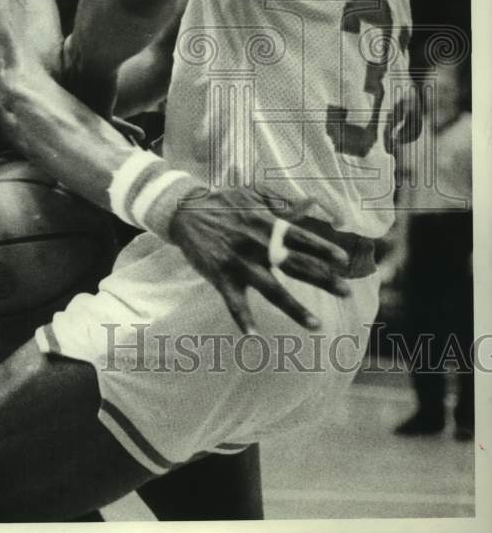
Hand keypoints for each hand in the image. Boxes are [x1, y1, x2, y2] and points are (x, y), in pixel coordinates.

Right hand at [169, 189, 350, 333]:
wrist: (185, 212)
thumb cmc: (225, 203)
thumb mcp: (254, 194)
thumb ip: (283, 200)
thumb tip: (313, 202)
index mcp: (267, 223)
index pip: (301, 237)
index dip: (323, 248)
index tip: (344, 260)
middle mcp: (257, 244)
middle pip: (294, 264)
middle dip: (322, 278)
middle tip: (346, 292)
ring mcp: (239, 263)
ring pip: (271, 290)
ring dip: (294, 309)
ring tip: (317, 325)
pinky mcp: (221, 277)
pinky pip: (234, 303)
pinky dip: (243, 320)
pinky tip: (254, 339)